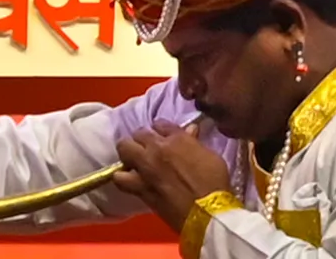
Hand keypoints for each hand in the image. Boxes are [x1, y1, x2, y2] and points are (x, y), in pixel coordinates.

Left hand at [113, 121, 230, 232]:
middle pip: (138, 132)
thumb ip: (195, 143)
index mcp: (176, 139)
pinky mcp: (139, 187)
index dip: (160, 129)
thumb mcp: (211, 156)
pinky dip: (122, 176)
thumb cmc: (215, 184)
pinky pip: (120, 178)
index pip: (159, 123)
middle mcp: (157, 149)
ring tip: (134, 161)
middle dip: (141, 138)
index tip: (163, 136)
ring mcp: (145, 167)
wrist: (208, 213)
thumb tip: (190, 131)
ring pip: (124, 148)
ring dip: (128, 153)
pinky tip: (129, 178)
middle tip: (147, 148)